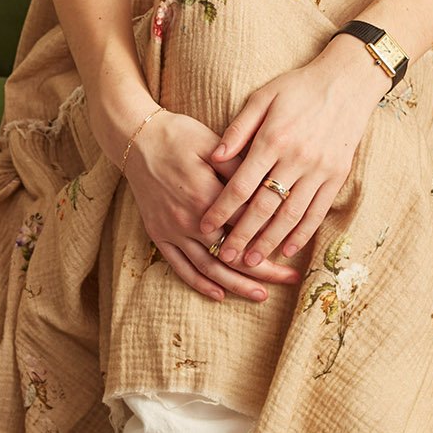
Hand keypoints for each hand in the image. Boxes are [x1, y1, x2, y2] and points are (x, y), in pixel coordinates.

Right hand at [123, 106, 305, 304]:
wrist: (137, 139)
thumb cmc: (180, 136)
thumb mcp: (213, 145)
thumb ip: (240, 169)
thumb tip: (270, 186)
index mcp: (206, 194)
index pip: (247, 225)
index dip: (273, 237)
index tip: (295, 247)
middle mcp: (189, 219)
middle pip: (232, 253)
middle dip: (264, 270)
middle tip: (290, 279)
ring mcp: (172, 230)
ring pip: (208, 267)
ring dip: (236, 284)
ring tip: (261, 295)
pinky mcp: (158, 234)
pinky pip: (180, 266)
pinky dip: (200, 283)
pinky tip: (220, 294)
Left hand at [197, 36, 390, 272]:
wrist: (348, 81)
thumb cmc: (299, 87)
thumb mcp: (263, 97)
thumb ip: (238, 128)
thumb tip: (214, 157)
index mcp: (273, 140)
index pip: (241, 185)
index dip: (220, 210)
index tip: (205, 227)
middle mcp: (296, 159)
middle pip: (264, 207)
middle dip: (242, 235)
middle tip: (225, 257)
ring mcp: (319, 170)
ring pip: (291, 215)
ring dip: (270, 241)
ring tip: (252, 261)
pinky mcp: (337, 176)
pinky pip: (318, 211)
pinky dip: (302, 233)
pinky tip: (288, 248)